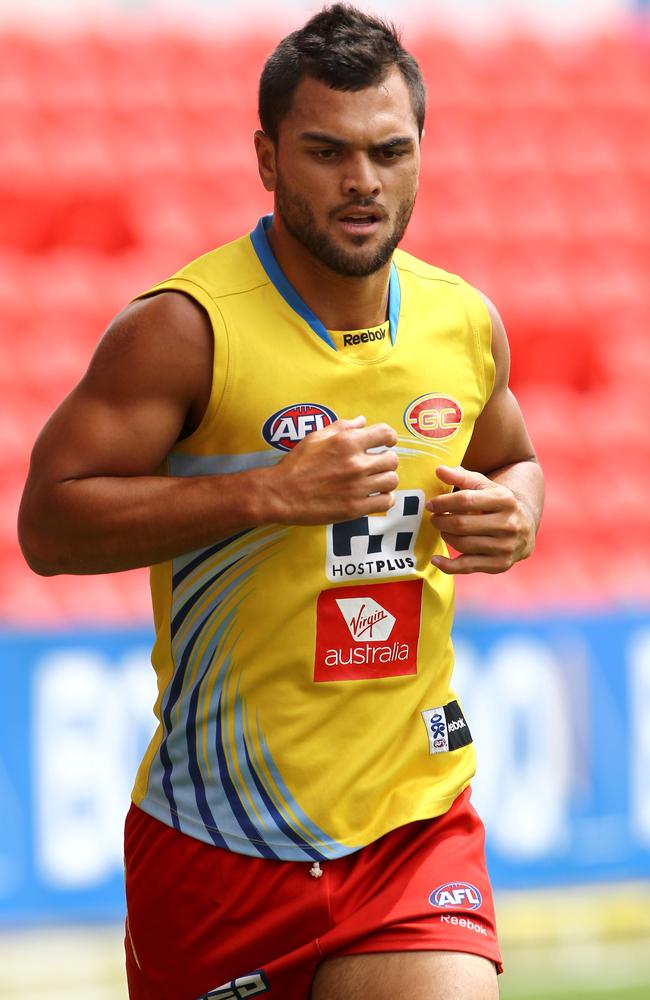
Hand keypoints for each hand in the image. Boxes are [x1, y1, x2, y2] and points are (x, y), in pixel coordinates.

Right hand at [265, 416, 398, 525]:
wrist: (280, 494)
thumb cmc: (296, 464)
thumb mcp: (316, 437)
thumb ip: (342, 427)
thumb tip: (362, 421)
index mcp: (347, 442)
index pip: (386, 434)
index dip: (389, 438)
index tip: (386, 443)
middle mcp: (356, 464)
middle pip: (392, 460)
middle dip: (385, 460)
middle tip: (375, 465)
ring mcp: (358, 487)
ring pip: (391, 481)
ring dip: (385, 479)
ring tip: (375, 481)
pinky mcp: (356, 508)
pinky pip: (386, 502)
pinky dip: (383, 498)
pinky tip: (374, 496)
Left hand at [427, 465, 535, 574]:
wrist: (524, 528)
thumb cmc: (497, 504)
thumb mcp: (484, 486)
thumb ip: (461, 477)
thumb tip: (439, 470)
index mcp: (505, 500)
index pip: (465, 500)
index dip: (443, 503)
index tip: (430, 505)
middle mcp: (509, 524)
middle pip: (462, 524)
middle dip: (441, 521)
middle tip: (434, 519)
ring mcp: (506, 546)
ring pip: (463, 544)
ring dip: (446, 536)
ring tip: (443, 530)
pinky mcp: (500, 564)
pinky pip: (467, 567)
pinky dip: (447, 565)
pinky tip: (436, 559)